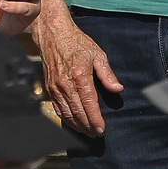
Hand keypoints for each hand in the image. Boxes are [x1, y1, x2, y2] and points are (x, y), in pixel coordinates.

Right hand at [33, 10, 122, 135]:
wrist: (53, 34)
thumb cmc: (76, 43)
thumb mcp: (97, 54)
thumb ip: (107, 74)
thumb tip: (117, 89)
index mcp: (80, 76)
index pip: (89, 104)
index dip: (96, 120)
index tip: (102, 130)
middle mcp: (65, 84)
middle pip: (77, 112)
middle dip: (87, 126)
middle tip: (96, 134)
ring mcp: (55, 87)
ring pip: (66, 113)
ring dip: (77, 125)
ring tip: (86, 132)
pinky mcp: (49, 87)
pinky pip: (57, 108)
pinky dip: (65, 119)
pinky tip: (73, 123)